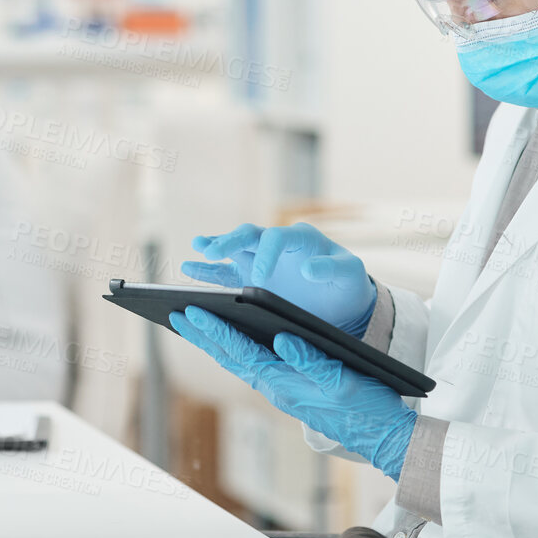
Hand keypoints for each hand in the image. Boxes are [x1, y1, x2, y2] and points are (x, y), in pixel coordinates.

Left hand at [169, 306, 414, 478]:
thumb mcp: (343, 380)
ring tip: (193, 323)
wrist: (382, 437)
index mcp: (284, 383)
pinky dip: (237, 351)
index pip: (240, 352)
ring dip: (215, 343)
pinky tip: (232, 341)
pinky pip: (255, 368)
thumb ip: (312, 361)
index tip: (190, 310)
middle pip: (230, 358)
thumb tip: (283, 340)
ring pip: (239, 363)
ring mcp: (282, 391)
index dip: (214, 329)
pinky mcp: (291, 392)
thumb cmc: (367, 407)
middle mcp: (276, 388)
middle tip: (175, 312)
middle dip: (202, 335)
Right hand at [182, 223, 376, 335]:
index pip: (277, 238)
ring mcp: (261, 259)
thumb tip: (307, 269)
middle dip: (230, 241)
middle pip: (249, 236)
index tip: (259, 280)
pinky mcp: (250, 277)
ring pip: (233, 250)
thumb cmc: (347, 283)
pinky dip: (208, 269)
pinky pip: (226, 271)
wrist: (343, 301)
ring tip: (197, 247)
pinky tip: (188, 268)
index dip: (266, 255)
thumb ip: (331, 268)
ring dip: (214, 248)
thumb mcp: (349, 274)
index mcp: (300, 238)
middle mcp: (276, 244)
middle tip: (211, 249)